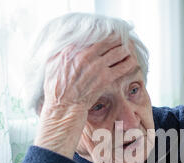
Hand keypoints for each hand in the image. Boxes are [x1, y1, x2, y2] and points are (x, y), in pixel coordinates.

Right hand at [34, 36, 136, 158]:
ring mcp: (97, 67)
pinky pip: (123, 66)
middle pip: (109, 40)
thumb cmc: (56, 89)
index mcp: (71, 50)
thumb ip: (61, 51)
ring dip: (125, 50)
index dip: (103, 35)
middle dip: (117, 40)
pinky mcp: (105, 79)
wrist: (64, 108)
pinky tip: (132, 62)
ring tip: (127, 51)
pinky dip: (129, 63)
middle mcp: (85, 55)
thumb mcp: (52, 65)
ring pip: (119, 51)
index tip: (108, 35)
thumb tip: (69, 42)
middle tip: (122, 41)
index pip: (92, 34)